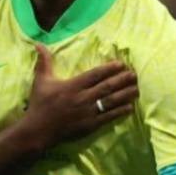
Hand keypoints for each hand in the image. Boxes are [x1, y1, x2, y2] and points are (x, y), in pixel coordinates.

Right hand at [21, 44, 137, 148]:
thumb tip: (38, 44)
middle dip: (123, 80)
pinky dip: (120, 112)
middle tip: (135, 74)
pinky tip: (131, 107)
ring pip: (111, 101)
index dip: (109, 69)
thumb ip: (44, 62)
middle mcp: (83, 97)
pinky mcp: (90, 125)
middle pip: (107, 87)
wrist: (38, 130)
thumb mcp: (41, 81)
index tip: (121, 64)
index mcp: (73, 86)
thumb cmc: (40, 104)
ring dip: (126, 95)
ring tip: (137, 89)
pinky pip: (109, 117)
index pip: (95, 74)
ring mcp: (88, 112)